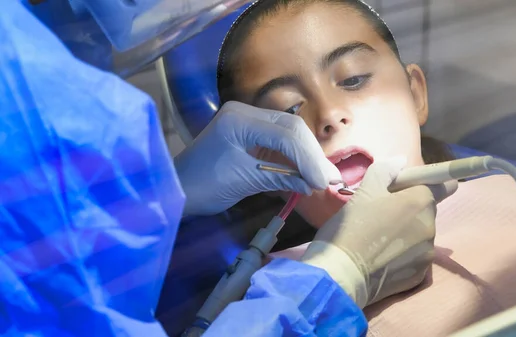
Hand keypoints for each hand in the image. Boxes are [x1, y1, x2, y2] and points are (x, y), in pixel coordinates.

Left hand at [174, 101, 341, 215]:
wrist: (174, 189)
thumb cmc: (202, 186)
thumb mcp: (244, 182)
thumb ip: (282, 178)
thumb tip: (316, 185)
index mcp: (239, 119)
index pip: (286, 134)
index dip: (309, 158)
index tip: (323, 182)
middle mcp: (245, 112)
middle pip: (292, 128)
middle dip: (312, 155)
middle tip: (330, 180)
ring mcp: (248, 121)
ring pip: (290, 134)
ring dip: (307, 156)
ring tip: (323, 179)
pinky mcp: (251, 134)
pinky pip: (280, 142)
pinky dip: (295, 159)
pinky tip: (307, 173)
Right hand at [301, 157, 457, 307]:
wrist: (342, 273)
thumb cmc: (352, 226)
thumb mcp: (364, 190)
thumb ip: (386, 170)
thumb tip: (401, 162)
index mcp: (420, 200)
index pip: (445, 184)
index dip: (429, 183)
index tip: (410, 189)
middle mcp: (431, 225)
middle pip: (427, 211)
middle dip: (410, 210)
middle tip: (382, 215)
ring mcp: (428, 253)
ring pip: (421, 235)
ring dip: (407, 233)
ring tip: (379, 240)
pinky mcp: (421, 275)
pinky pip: (416, 257)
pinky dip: (404, 256)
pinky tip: (382, 258)